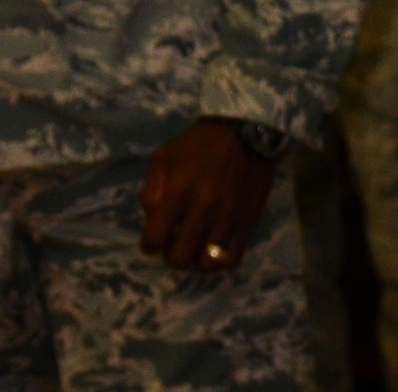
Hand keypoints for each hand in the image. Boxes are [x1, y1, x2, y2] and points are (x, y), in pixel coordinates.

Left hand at [139, 119, 274, 272]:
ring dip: (198, 260)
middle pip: (180, 259)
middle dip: (173, 256)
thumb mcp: (163, 157)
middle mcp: (204, 207)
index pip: (154, 240)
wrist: (244, 131)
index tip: (155, 238)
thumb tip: (153, 221)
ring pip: (207, 265)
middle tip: (177, 243)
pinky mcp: (248, 220)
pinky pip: (232, 260)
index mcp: (179, 191)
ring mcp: (228, 217)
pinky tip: (216, 247)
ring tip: (198, 246)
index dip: (149, 245)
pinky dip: (221, 261)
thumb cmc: (198, 145)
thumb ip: (151, 191)